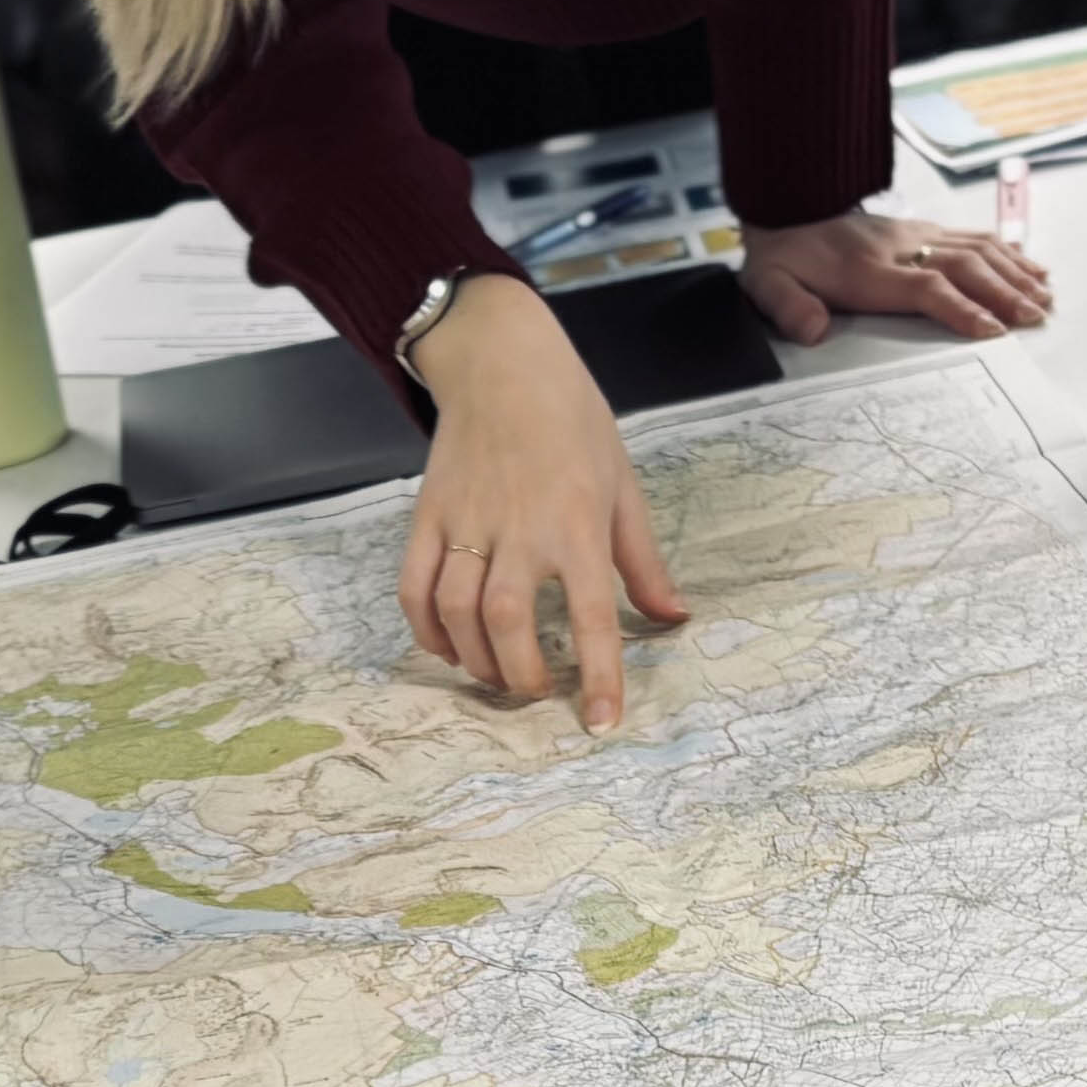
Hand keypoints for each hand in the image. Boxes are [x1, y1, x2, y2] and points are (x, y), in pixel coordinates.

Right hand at [401, 276, 688, 728]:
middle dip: (521, 675)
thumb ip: (643, 561)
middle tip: (536, 689)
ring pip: (457, 611)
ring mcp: (466, 523)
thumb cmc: (573, 422)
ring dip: (474, 659)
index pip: (591, 615)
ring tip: (495, 675)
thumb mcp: (623, 487)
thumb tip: (672, 617)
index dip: (598, 675)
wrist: (502, 364)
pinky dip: (427, 629)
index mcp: (576, 525)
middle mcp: (519, 529)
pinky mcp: (427, 516)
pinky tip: (449, 647)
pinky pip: (414, 586)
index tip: (598, 723)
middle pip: (507, 623)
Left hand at [735, 208, 1051, 345]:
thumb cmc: (783, 259)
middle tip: (1035, 318)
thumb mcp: (766, 285)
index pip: (924, 286)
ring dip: (1013, 273)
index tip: (991, 330)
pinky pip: (972, 236)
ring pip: (975, 247)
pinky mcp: (922, 227)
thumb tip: (812, 329)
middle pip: (962, 266)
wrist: (784, 209)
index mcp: (867, 269)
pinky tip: (1031, 266)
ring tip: (1044, 297)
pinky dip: (1007, 251)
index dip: (960, 307)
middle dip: (1003, 292)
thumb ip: (788, 306)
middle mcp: (899, 246)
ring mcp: (915, 233)